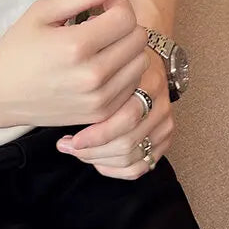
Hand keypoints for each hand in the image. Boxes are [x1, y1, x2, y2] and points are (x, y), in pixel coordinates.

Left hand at [55, 56, 173, 179]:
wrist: (142, 59)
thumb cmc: (113, 62)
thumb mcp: (103, 61)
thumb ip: (92, 80)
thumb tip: (63, 107)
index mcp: (147, 82)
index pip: (126, 118)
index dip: (95, 135)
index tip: (68, 139)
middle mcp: (160, 105)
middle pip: (127, 141)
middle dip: (92, 150)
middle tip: (66, 146)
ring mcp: (164, 123)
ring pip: (133, 157)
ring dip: (100, 160)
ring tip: (76, 151)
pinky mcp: (164, 138)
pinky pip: (141, 166)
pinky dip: (116, 169)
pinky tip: (96, 163)